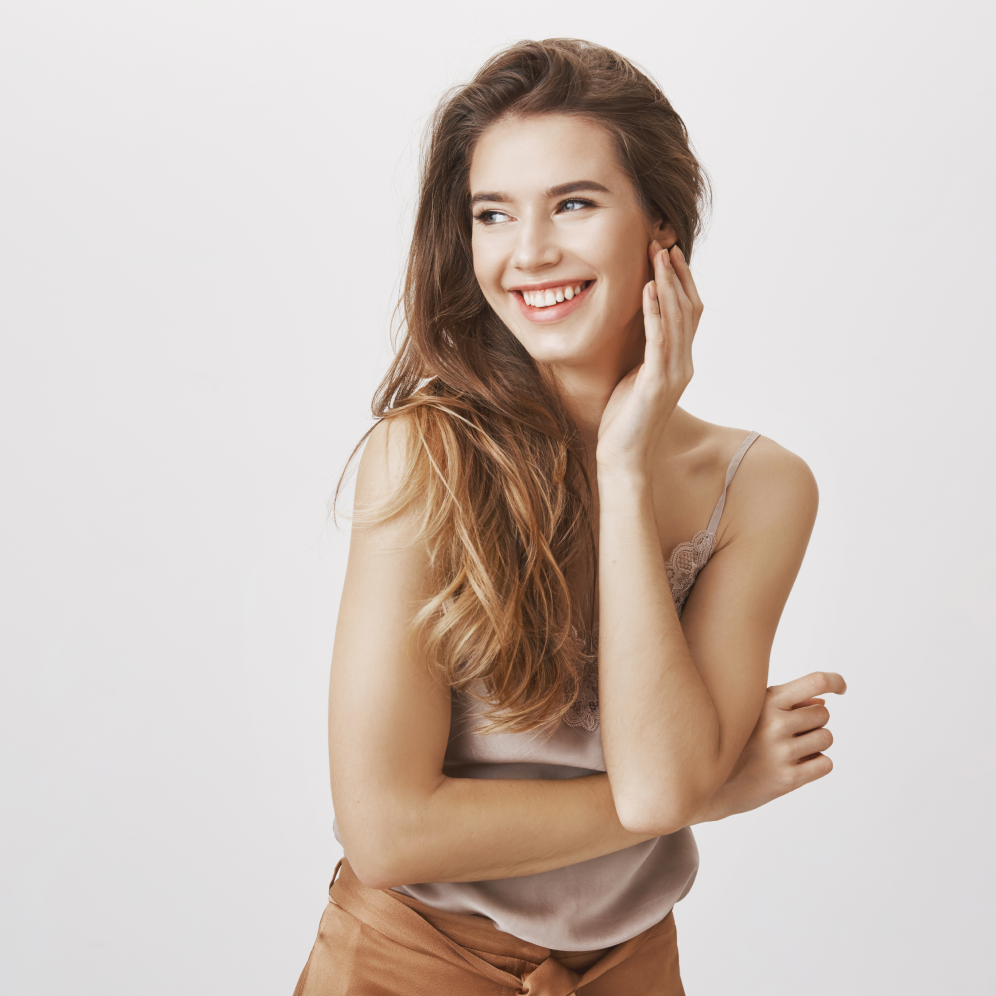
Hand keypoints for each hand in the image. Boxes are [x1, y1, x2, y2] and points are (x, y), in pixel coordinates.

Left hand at [595, 241, 703, 473]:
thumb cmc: (625, 421)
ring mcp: (673, 373)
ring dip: (667, 284)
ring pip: (678, 319)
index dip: (681, 282)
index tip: (668, 254)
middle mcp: (683, 364)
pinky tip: (647, 290)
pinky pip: (659, 340)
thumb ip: (643, 354)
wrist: (625, 458)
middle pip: (688, 309)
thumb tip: (638, 330)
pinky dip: (654, 312)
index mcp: (679, 362)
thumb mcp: (635, 378)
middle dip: (676, 274)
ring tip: (657, 256)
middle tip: (663, 244)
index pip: (688, 313)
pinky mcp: (657, 382)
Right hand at [692, 671, 846, 823]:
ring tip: (791, 748)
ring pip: (827, 738)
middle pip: (823, 713)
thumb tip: (824, 701)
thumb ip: (787, 703)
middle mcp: (775, 724)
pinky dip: (816, 764)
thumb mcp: (752, 712)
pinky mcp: (788, 779)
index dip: (835, 681)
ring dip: (816, 742)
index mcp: (766, 701)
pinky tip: (795, 764)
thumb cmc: (735, 740)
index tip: (842, 688)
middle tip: (791, 731)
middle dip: (813, 721)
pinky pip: (825, 764)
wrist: (711, 783)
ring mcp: (781, 753)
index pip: (816, 682)